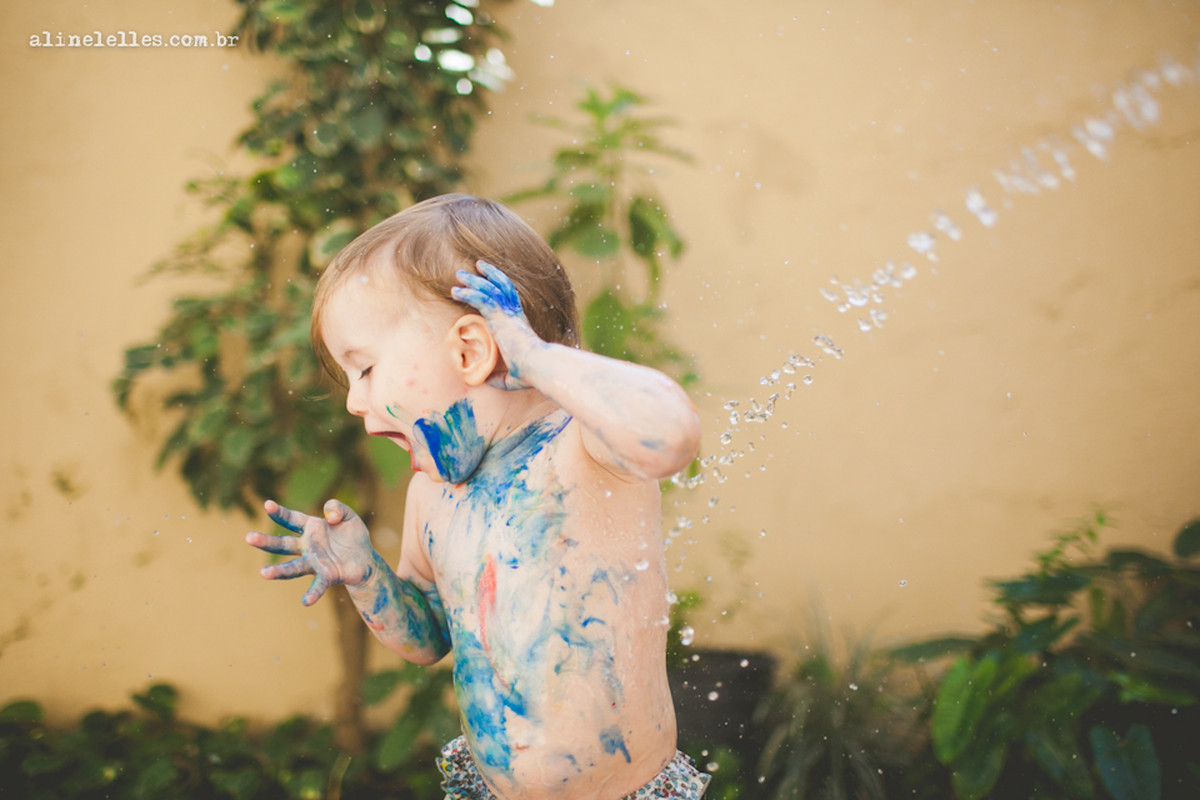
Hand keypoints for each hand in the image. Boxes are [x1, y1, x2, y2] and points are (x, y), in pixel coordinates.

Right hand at [244, 498, 374, 605]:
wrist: (366, 559)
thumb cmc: (352, 536)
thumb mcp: (348, 515)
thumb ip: (337, 508)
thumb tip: (329, 517)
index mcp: (311, 528)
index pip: (291, 519)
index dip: (280, 512)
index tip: (267, 504)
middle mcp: (308, 546)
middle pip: (283, 544)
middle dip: (266, 541)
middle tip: (248, 538)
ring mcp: (315, 562)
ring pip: (293, 567)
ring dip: (279, 571)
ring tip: (263, 573)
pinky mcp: (328, 576)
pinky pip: (318, 585)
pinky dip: (313, 593)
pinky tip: (306, 601)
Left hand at [452, 260, 539, 389]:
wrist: (537, 365)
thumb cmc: (529, 373)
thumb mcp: (512, 378)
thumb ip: (499, 377)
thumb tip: (487, 381)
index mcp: (518, 323)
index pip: (508, 299)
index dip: (497, 288)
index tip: (485, 282)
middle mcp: (513, 314)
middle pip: (499, 287)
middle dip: (484, 277)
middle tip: (467, 273)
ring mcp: (507, 314)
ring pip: (489, 288)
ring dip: (473, 281)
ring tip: (459, 274)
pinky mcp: (499, 317)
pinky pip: (481, 299)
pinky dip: (468, 293)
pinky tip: (456, 292)